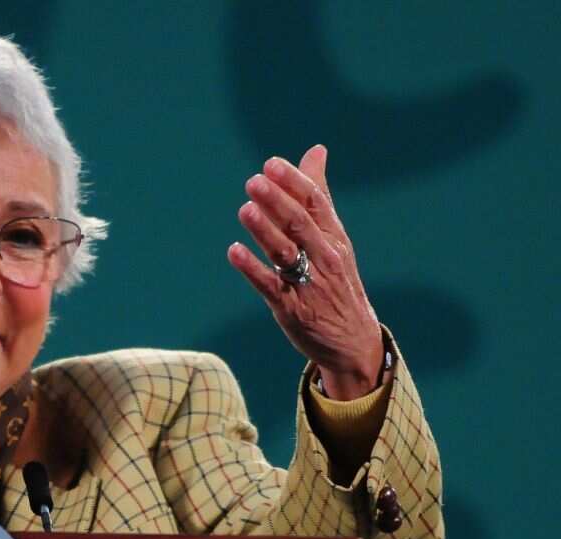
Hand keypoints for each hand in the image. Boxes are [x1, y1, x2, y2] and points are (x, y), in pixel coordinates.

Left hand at [227, 145, 383, 399]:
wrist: (353, 339)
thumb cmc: (336, 279)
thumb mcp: (333, 237)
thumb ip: (318, 195)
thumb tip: (315, 150)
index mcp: (334, 237)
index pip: (316, 203)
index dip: (294, 183)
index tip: (271, 163)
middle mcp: (324, 258)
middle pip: (300, 224)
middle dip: (277, 202)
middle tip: (254, 181)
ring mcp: (308, 284)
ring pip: (285, 252)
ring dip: (264, 231)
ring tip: (245, 209)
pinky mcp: (291, 308)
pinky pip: (270, 285)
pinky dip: (252, 268)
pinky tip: (233, 251)